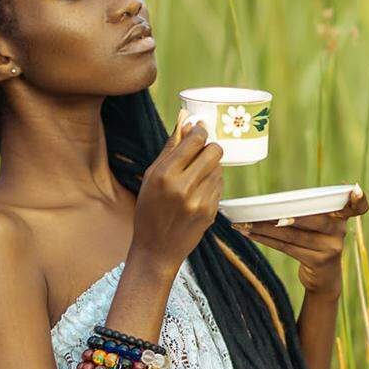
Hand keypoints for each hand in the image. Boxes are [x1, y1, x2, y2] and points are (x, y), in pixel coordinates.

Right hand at [131, 113, 224, 270]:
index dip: (200, 131)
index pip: (195, 140)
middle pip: (214, 151)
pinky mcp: (211, 212)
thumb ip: (170, 147)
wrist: (156, 249)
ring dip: (210, 167)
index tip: (200, 129)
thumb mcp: (151, 177)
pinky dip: (211, 184)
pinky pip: (219, 185)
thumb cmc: (149, 209)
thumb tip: (185, 119)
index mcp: (164, 175)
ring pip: (218, 168)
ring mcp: (200, 201)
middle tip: (200, 151)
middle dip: (209, 147)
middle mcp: (183, 187)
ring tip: (194, 178)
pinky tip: (197, 193)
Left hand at [231, 185, 368, 295]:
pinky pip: (287, 248)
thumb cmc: (318, 243)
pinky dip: (266, 239)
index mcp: (341, 218)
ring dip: (266, 228)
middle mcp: (339, 232)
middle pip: (312, 220)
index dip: (358, 199)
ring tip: (245, 223)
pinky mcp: (317, 262)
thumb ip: (314, 212)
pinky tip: (250, 233)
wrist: (326, 279)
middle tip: (266, 212)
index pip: (357, 208)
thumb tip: (278, 201)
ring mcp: (330, 249)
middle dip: (287, 216)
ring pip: (294, 236)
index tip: (356, 189)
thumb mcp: (324, 227)